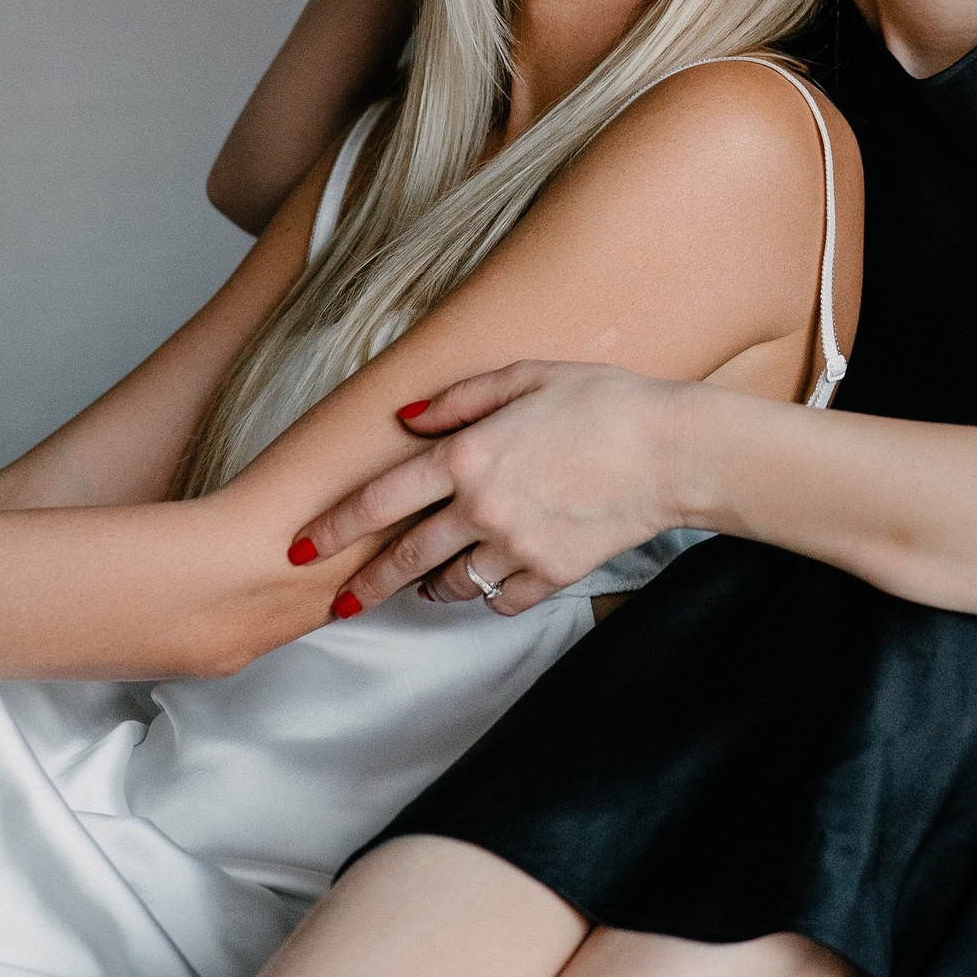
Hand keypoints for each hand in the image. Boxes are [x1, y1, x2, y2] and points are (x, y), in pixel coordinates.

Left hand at [301, 362, 694, 615]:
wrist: (675, 451)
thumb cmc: (605, 402)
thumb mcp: (527, 377)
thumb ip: (460, 399)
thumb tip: (407, 418)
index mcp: (468, 455)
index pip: (379, 498)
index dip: (334, 525)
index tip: (301, 545)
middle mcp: (482, 507)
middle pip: (404, 556)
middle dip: (366, 582)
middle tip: (341, 600)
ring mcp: (517, 547)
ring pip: (451, 583)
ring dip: (431, 586)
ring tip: (426, 583)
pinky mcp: (552, 574)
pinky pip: (502, 599)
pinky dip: (490, 594)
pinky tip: (492, 580)